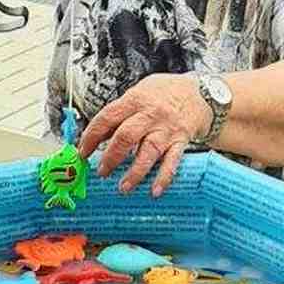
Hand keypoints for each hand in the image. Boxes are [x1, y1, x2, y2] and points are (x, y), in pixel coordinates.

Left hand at [79, 73, 211, 196]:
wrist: (200, 93)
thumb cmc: (165, 93)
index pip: (107, 118)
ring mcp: (166, 129)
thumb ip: (119, 113)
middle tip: (101, 172)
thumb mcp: (138, 93)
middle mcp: (150, 115)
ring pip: (148, 151)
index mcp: (135, 100)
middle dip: (110, 157)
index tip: (82, 152)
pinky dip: (163, 177)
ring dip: (134, 172)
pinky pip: (172, 161)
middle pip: (126, 137)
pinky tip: (155, 190)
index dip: (91, 137)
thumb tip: (97, 136)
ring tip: (123, 187)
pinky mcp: (181, 141)